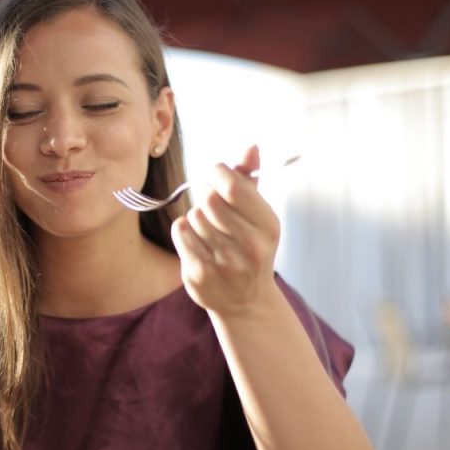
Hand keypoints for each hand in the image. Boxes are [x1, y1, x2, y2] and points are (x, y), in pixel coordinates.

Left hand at [171, 145, 280, 317]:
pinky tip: (197, 241)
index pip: (233, 186)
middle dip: (206, 196)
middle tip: (211, 205)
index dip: (218, 173)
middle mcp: (250, 246)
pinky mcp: (200, 274)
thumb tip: (251, 147)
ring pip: (193, 215)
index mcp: (268, 226)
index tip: (216, 175)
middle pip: (209, 199)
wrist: (246, 302)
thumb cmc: (251, 247)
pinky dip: (184, 231)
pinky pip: (181, 232)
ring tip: (209, 230)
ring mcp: (224, 263)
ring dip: (197, 217)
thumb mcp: (258, 215)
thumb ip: (250, 180)